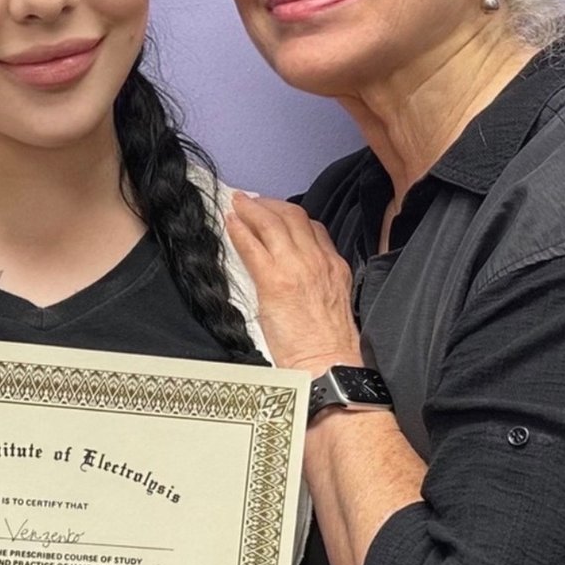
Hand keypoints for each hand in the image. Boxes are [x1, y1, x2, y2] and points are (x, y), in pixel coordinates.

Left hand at [226, 192, 360, 371]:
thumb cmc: (329, 346)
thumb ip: (316, 283)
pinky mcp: (275, 281)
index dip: (292, 217)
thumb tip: (294, 279)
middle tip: (251, 201)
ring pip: (272, 224)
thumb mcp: (332, 304)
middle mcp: (317, 261)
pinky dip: (240, 231)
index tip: (278, 214)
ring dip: (251, 210)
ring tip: (237, 204)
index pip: (314, 229)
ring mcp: (296, 268)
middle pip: (293, 217)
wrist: (329, 363)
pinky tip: (231, 225)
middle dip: (270, 204)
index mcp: (334, 267)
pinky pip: (253, 247)